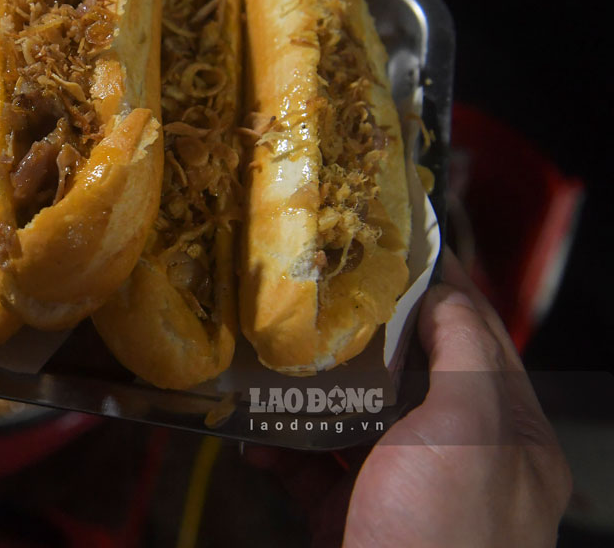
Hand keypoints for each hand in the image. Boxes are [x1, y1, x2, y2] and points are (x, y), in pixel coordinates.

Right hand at [245, 250, 571, 546]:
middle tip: (315, 294)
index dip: (442, 288)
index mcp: (508, 436)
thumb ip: (463, 358)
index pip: (478, 339)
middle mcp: (459, 460)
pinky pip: (315, 469)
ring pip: (354, 419)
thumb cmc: (444, 537)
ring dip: (309, 394)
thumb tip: (449, 296)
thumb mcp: (468, 432)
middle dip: (361, 337)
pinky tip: (253, 440)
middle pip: (408, 376)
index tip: (398, 242)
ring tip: (271, 363)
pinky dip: (282, 450)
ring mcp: (403, 491)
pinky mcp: (352, 519)